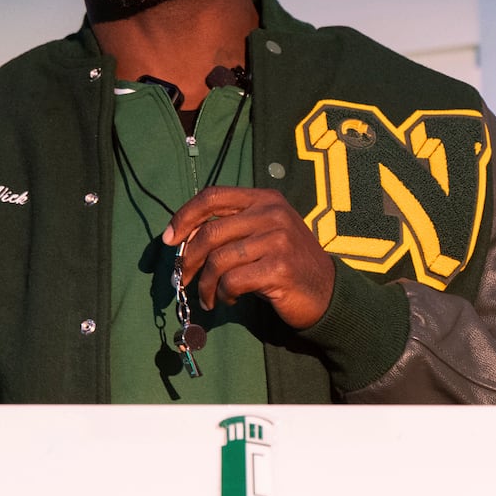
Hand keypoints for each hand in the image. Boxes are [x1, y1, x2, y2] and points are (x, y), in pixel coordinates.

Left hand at [162, 186, 334, 329]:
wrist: (326, 292)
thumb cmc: (285, 264)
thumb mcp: (262, 235)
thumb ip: (230, 229)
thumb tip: (182, 240)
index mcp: (264, 199)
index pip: (212, 196)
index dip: (184, 216)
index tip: (168, 239)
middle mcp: (272, 213)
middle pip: (210, 231)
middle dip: (189, 259)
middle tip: (182, 279)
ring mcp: (278, 239)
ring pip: (218, 259)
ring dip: (206, 284)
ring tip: (209, 297)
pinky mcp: (279, 268)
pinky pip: (233, 281)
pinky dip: (223, 294)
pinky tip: (230, 299)